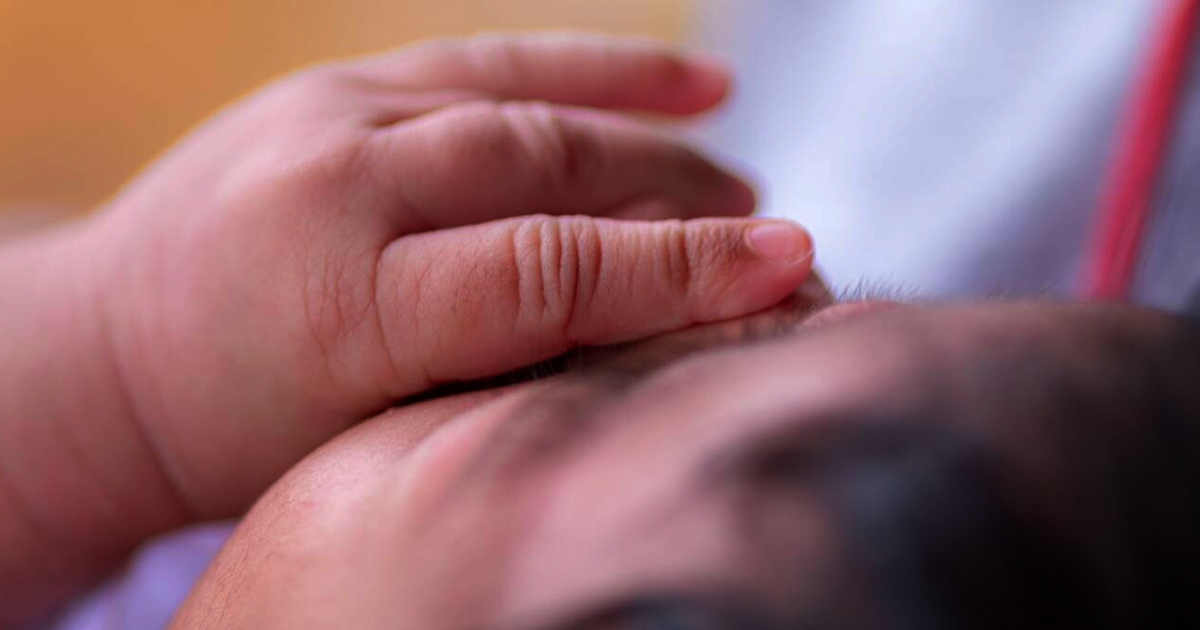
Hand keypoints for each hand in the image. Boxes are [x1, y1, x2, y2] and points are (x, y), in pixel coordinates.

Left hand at [88, 34, 813, 518]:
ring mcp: (332, 115)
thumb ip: (500, 374)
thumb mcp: (370, 435)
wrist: (108, 350)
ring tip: (740, 178)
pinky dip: (598, 70)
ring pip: (530, 106)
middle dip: (680, 200)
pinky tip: (690, 82)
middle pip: (547, 173)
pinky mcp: (339, 84)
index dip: (674, 271)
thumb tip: (662, 329)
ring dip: (653, 136)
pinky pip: (489, 59)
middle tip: (780, 235)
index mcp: (336, 304)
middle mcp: (334, 186)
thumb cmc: (244, 427)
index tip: (786, 269)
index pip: (541, 274)